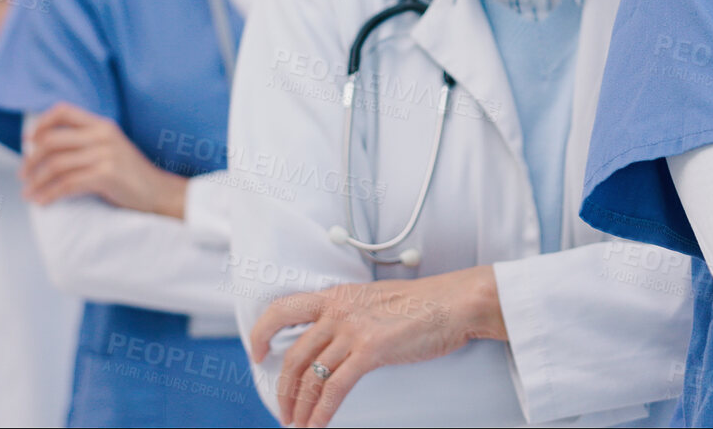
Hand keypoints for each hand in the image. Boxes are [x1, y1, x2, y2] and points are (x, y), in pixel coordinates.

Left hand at [21, 102, 186, 215]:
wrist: (158, 192)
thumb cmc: (130, 174)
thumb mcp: (110, 147)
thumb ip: (85, 141)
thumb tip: (45, 147)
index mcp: (101, 125)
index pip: (62, 111)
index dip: (40, 124)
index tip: (28, 141)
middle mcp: (102, 135)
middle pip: (52, 140)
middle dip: (31, 159)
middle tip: (23, 175)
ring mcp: (105, 154)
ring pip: (56, 165)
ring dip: (37, 181)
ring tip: (28, 193)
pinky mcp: (106, 175)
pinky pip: (67, 184)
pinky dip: (50, 194)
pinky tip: (43, 202)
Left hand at [248, 267, 505, 427]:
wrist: (456, 302)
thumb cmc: (425, 303)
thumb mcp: (376, 300)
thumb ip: (352, 314)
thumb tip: (337, 339)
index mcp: (337, 295)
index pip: (283, 309)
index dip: (262, 332)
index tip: (256, 352)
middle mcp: (338, 310)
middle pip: (293, 354)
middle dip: (283, 388)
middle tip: (283, 410)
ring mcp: (353, 329)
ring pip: (310, 375)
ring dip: (300, 407)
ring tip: (298, 425)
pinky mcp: (370, 350)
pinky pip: (334, 388)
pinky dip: (321, 412)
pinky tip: (318, 425)